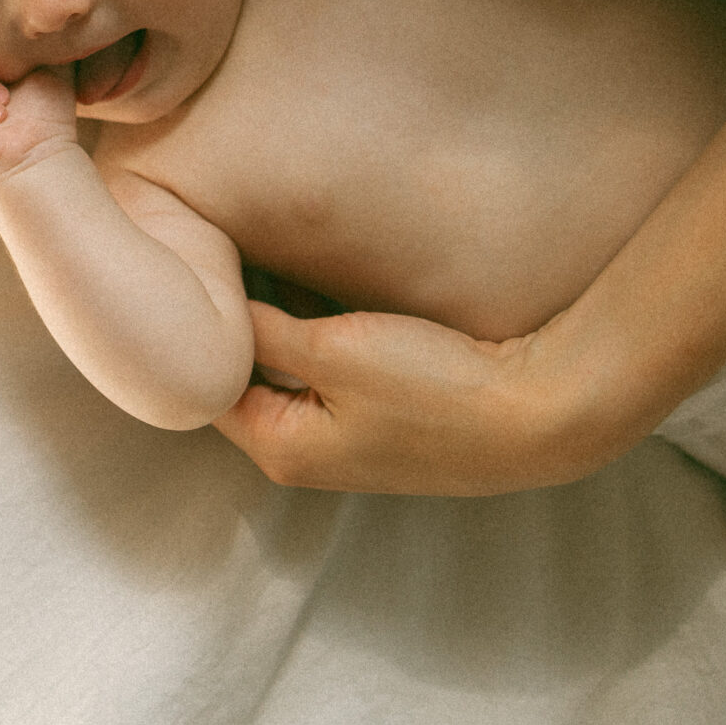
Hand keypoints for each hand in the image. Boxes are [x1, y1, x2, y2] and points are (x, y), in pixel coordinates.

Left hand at [212, 301, 626, 495]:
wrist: (539, 416)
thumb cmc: (434, 388)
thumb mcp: (332, 349)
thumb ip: (264, 332)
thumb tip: (213, 314)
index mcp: (279, 449)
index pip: (207, 388)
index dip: (196, 333)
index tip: (186, 278)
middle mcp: (304, 458)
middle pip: (242, 383)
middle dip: (231, 332)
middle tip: (216, 266)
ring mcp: (345, 446)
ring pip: (283, 377)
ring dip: (273, 334)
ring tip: (258, 273)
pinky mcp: (381, 427)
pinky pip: (322, 378)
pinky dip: (311, 343)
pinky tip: (314, 300)